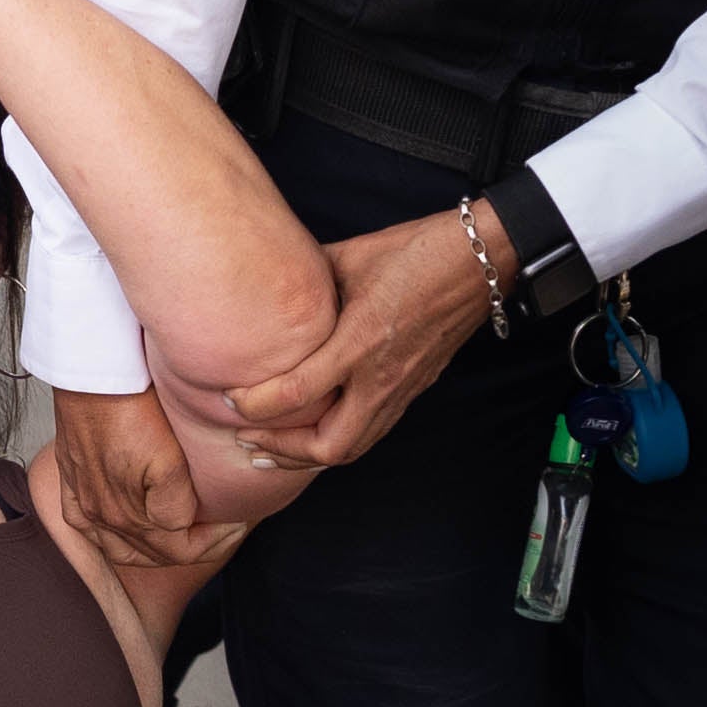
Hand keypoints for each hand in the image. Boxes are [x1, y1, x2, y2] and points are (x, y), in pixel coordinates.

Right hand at [47, 378, 222, 570]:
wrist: (93, 370)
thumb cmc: (131, 403)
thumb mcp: (169, 460)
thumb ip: (175, 505)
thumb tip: (180, 525)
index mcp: (128, 514)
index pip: (180, 551)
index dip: (214, 542)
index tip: (235, 523)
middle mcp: (101, 516)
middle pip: (153, 553)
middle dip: (190, 545)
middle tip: (218, 528)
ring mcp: (83, 500)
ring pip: (120, 548)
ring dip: (154, 547)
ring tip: (179, 533)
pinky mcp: (71, 481)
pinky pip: (87, 528)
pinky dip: (109, 536)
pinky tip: (122, 528)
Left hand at [218, 207, 501, 471]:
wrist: (479, 261)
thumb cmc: (415, 250)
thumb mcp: (349, 257)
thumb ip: (307, 282)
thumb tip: (267, 287)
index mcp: (360, 342)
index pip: (297, 393)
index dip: (254, 405)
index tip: (227, 399)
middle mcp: (381, 377)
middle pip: (327, 446)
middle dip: (281, 451)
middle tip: (245, 441)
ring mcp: (402, 389)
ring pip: (353, 449)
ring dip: (309, 456)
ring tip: (273, 450)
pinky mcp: (414, 390)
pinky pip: (371, 432)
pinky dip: (337, 442)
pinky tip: (315, 433)